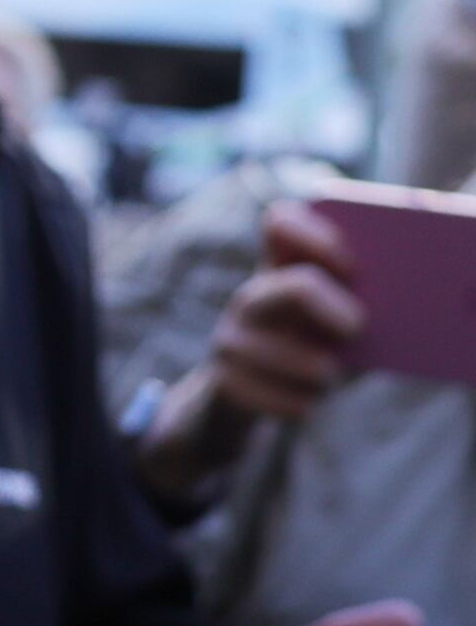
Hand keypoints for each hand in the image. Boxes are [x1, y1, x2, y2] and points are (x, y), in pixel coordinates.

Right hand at [137, 200, 365, 496]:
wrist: (239, 396)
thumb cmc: (303, 349)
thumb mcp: (324, 317)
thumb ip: (353, 299)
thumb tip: (400, 303)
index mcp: (279, 269)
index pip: (283, 222)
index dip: (317, 235)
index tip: (350, 266)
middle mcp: (252, 298)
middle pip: (300, 287)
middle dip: (337, 310)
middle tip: (358, 329)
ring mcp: (232, 340)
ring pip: (298, 358)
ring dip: (324, 373)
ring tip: (326, 377)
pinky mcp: (226, 384)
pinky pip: (286, 399)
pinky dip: (304, 403)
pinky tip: (301, 400)